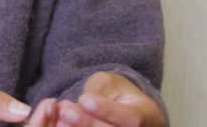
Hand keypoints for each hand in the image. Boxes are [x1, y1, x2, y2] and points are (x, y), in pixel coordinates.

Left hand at [25, 72, 163, 126]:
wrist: (125, 112)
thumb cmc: (117, 95)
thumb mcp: (111, 84)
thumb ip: (100, 91)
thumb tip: (83, 103)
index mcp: (147, 115)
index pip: (130, 118)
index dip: (107, 110)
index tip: (85, 99)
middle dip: (86, 122)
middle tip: (65, 110)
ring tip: (60, 118)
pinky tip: (60, 125)